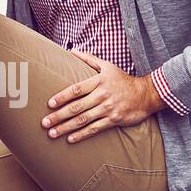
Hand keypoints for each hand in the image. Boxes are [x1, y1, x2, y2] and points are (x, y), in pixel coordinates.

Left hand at [42, 49, 164, 142]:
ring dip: (66, 127)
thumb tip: (72, 50)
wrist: (146, 94)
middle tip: (44, 123)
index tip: (49, 104)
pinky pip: (94, 129)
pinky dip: (82, 134)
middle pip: (76, 107)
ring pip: (83, 120)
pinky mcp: (114, 120)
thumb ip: (88, 59)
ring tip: (52, 133)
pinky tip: (70, 139)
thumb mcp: (107, 66)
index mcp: (98, 81)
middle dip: (59, 116)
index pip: (76, 89)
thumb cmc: (123, 80)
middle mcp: (102, 95)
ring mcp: (108, 109)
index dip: (62, 96)